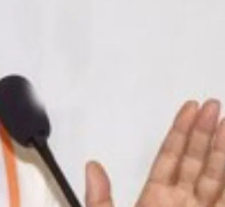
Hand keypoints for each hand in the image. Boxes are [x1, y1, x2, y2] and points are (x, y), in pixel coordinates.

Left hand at [85, 99, 224, 206]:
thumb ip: (100, 198)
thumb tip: (91, 168)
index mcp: (154, 200)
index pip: (169, 157)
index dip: (179, 132)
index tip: (189, 109)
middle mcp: (179, 204)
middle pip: (194, 160)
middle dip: (203, 132)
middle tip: (212, 105)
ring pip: (215, 176)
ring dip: (221, 149)